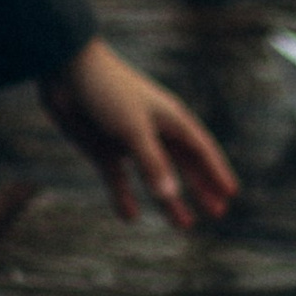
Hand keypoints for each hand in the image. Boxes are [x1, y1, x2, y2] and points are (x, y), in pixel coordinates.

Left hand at [39, 37, 237, 231]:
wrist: (65, 71)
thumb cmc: (107, 91)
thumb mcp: (132, 128)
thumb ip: (151, 162)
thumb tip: (170, 195)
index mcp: (169, 119)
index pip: (201, 149)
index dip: (216, 171)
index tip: (230, 192)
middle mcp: (153, 132)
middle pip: (183, 165)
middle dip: (200, 188)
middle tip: (218, 212)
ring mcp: (128, 142)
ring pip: (154, 177)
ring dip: (169, 201)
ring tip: (184, 225)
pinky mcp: (103, 150)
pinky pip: (119, 180)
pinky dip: (124, 197)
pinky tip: (130, 217)